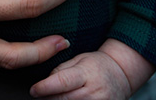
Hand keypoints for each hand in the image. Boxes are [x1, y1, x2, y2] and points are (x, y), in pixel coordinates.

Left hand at [30, 39, 155, 98]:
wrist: (121, 75)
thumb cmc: (98, 65)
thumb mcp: (79, 59)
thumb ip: (61, 69)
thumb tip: (45, 81)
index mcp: (87, 73)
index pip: (62, 82)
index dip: (45, 87)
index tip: (34, 90)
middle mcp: (94, 91)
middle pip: (63, 99)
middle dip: (48, 98)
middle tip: (40, 94)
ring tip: (54, 97)